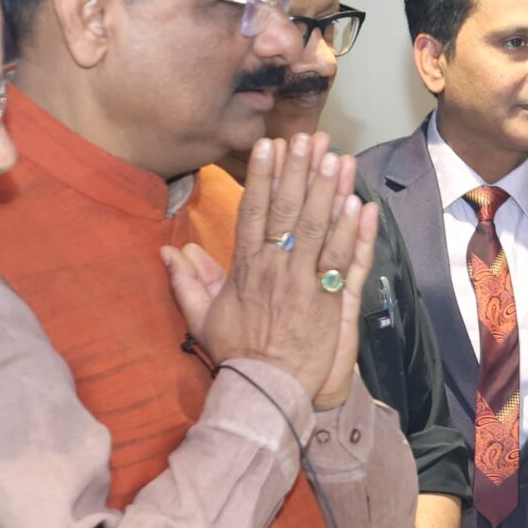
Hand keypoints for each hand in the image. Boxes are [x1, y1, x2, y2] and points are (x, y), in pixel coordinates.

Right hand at [162, 134, 379, 411]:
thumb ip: (187, 281)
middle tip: (310, 137)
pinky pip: (342, 259)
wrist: (267, 390)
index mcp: (245, 268)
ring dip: (329, 191)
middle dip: (299, 171)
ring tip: (338, 157)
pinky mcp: (328, 300)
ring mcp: (303, 283)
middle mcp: (275, 269)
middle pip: (288, 211)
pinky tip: (360, 204)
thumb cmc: (238, 354)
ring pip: (318, 229)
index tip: (269, 146)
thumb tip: (168, 250)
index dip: (262, 176)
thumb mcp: (203, 318)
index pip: (253, 212)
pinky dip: (353, 231)